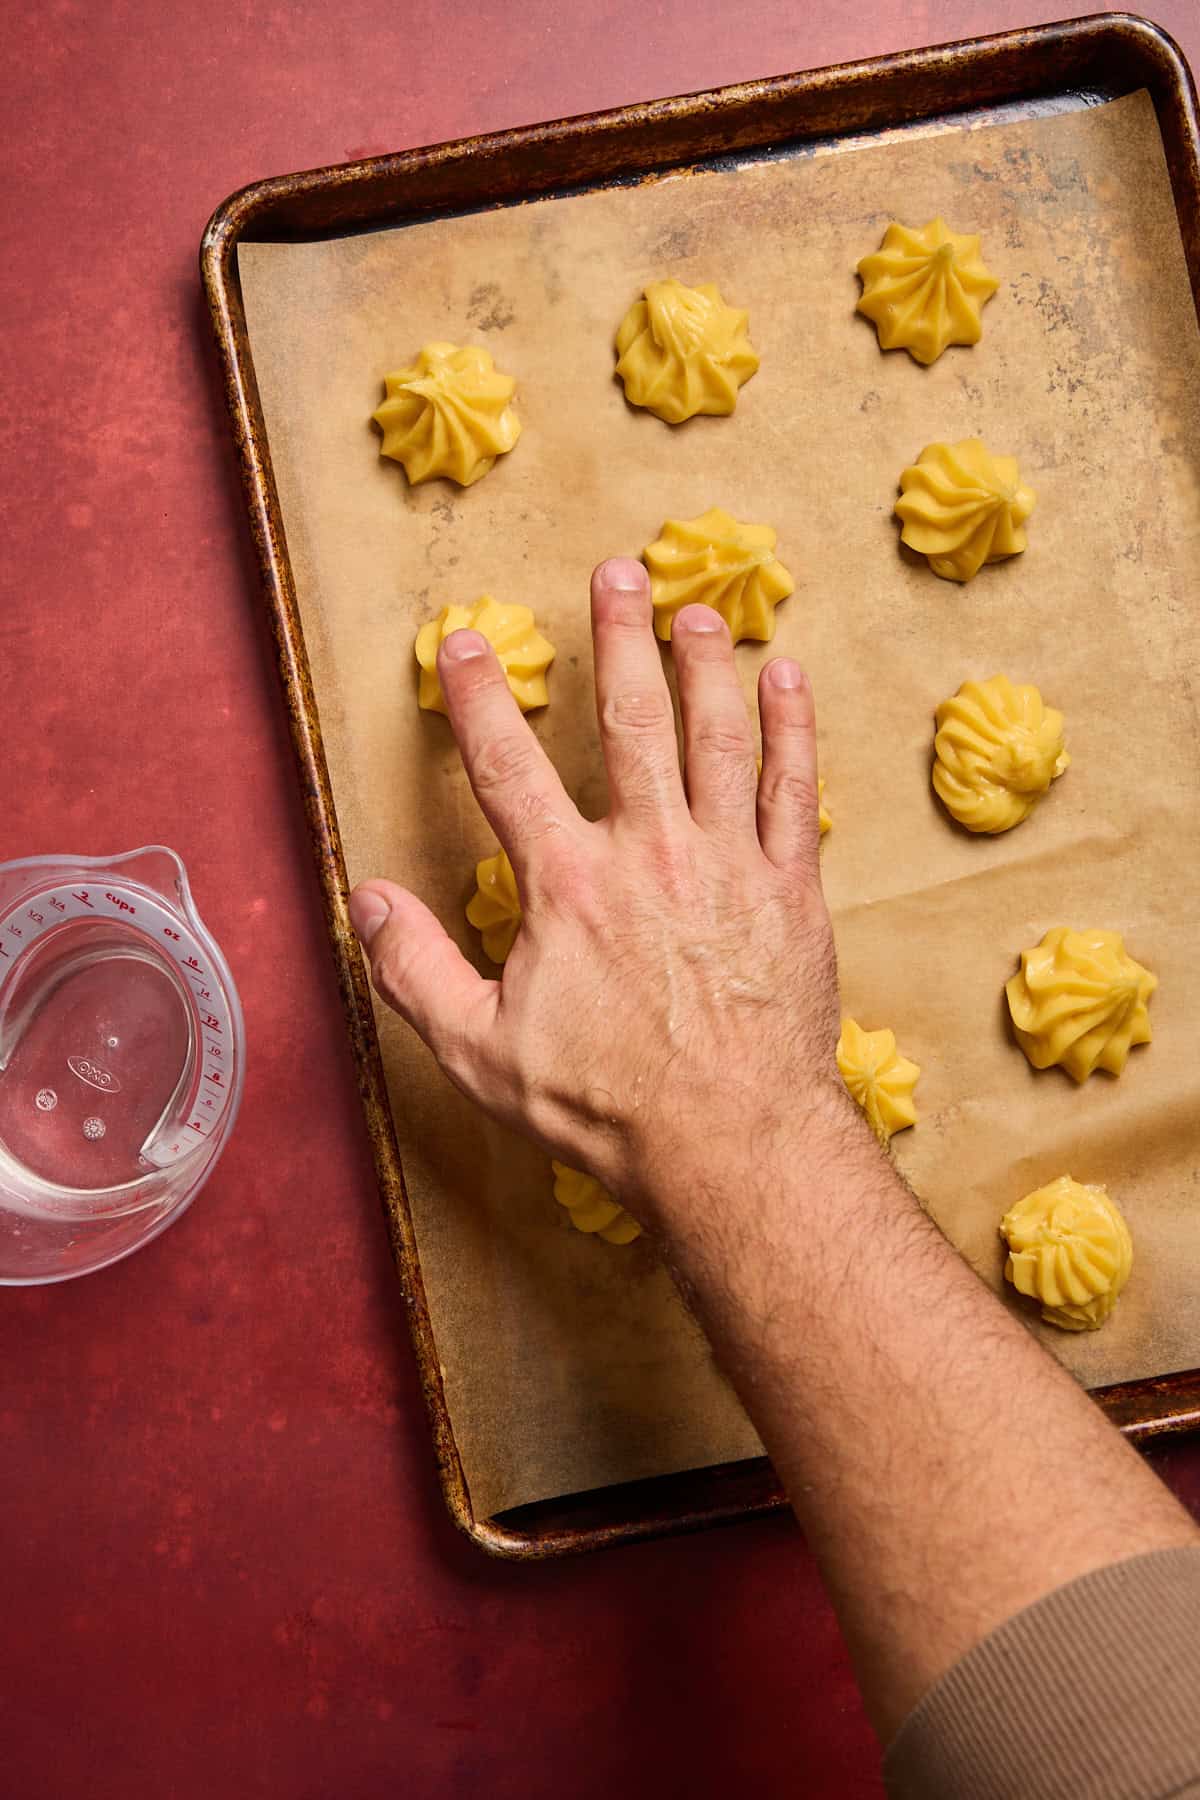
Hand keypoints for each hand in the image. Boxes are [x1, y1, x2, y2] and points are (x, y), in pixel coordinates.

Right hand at [349, 557, 854, 1226]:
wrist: (732, 1142)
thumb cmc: (606, 1105)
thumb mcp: (481, 1053)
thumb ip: (418, 972)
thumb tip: (369, 900)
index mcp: (569, 885)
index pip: (508, 768)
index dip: (477, 700)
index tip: (461, 643)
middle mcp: (649, 852)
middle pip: (630, 720)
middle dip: (619, 638)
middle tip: (617, 573)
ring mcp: (728, 863)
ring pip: (717, 737)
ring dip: (705, 665)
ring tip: (696, 610)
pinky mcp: (792, 889)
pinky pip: (795, 789)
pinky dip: (793, 729)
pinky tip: (789, 679)